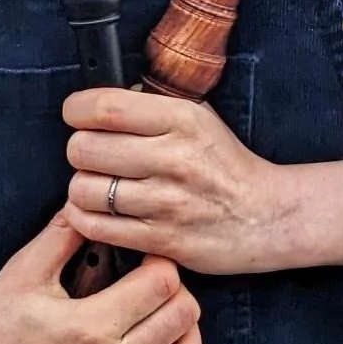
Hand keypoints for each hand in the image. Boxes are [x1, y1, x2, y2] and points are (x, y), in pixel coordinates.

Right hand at [0, 214, 211, 343]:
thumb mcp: (25, 268)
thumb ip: (67, 231)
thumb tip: (95, 196)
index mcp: (91, 326)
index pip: (163, 284)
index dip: (159, 258)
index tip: (143, 250)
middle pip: (183, 318)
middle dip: (176, 289)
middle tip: (153, 278)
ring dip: (188, 333)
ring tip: (166, 313)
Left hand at [61, 87, 284, 274]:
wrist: (266, 215)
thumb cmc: (224, 163)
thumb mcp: (199, 116)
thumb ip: (152, 106)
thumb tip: (100, 102)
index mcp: (181, 119)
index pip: (105, 107)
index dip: (77, 109)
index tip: (76, 114)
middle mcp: (173, 158)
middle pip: (85, 148)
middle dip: (79, 149)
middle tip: (92, 153)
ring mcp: (166, 202)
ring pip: (85, 190)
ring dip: (82, 187)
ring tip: (97, 184)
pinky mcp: (161, 240)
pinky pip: (97, 228)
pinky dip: (84, 218)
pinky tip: (96, 210)